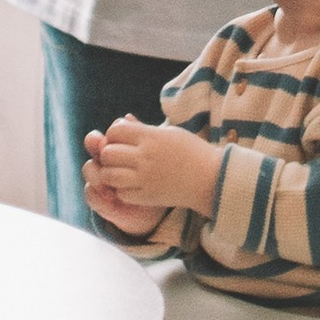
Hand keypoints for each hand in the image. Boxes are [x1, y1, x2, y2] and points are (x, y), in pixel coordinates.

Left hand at [87, 116, 223, 223]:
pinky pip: (121, 194)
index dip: (114, 134)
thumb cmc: (192, 151)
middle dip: (108, 154)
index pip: (115, 131)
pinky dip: (122, 190)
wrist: (211, 178)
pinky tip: (131, 187)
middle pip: (108, 153)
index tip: (121, 140)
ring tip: (121, 173)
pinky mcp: (148, 196)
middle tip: (118, 158)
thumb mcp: (169, 132)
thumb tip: (119, 123)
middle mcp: (145, 156)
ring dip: (111, 173)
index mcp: (151, 137)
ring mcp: (145, 178)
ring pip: (110, 175)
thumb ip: (142, 128)